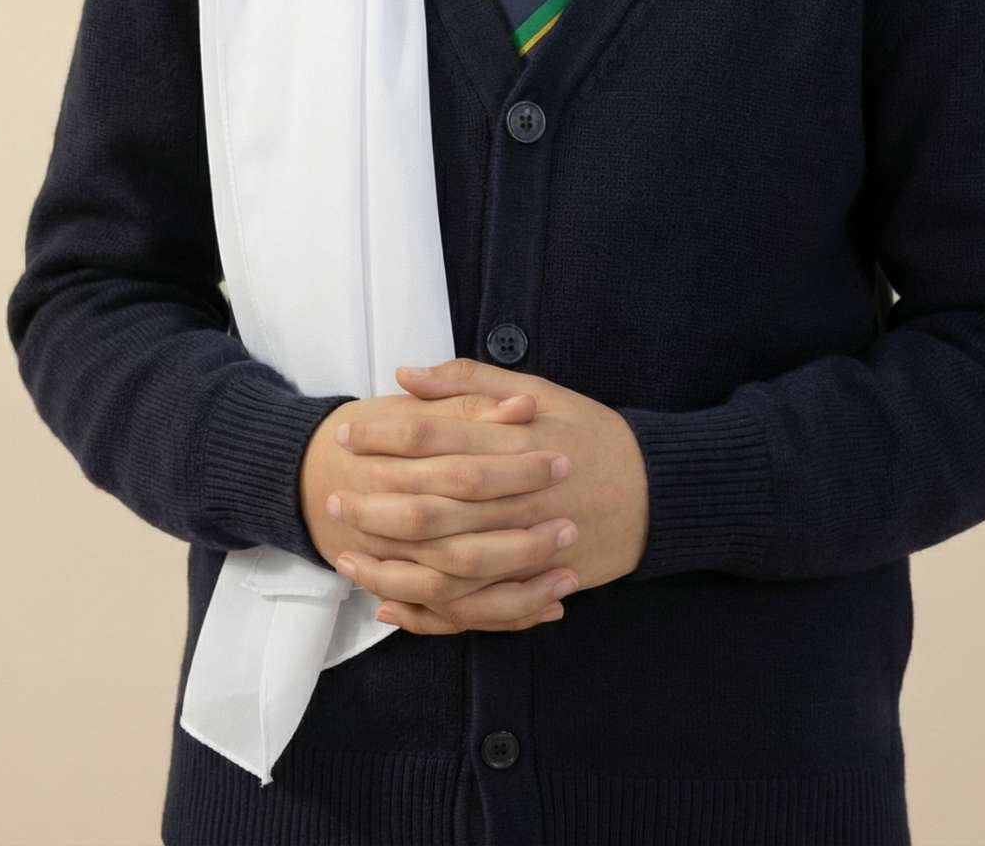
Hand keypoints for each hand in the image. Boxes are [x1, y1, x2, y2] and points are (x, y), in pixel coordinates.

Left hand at [328, 357, 649, 633]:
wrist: (652, 491)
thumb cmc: (589, 434)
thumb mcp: (539, 390)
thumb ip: (470, 381)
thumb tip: (406, 374)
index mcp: (512, 442)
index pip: (433, 438)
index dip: (384, 436)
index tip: (348, 433)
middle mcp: (513, 497)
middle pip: (429, 506)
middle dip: (373, 503)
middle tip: (332, 496)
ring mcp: (523, 546)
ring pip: (443, 567)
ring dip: (390, 564)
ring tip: (346, 558)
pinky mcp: (530, 583)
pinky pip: (470, 607)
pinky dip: (428, 611)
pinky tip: (390, 604)